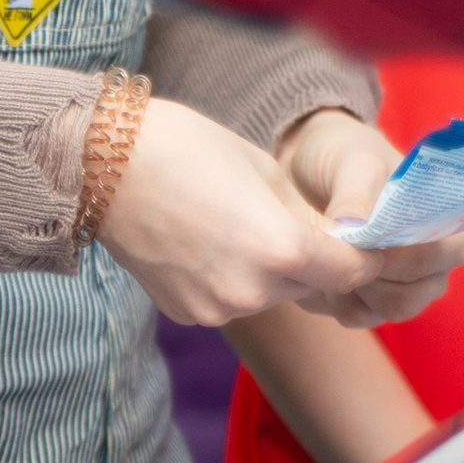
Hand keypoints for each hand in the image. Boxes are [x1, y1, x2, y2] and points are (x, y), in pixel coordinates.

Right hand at [95, 101, 463, 331]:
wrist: (100, 165)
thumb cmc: (184, 148)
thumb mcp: (266, 171)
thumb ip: (308, 217)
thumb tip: (342, 241)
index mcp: (281, 249)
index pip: (353, 271)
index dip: (364, 253)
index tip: (363, 239)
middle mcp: (252, 291)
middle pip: (311, 286)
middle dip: (312, 260)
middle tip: (289, 220)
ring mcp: (217, 309)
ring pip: (270, 295)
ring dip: (271, 271)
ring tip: (236, 224)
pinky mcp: (188, 314)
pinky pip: (231, 300)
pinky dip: (232, 278)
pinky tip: (204, 242)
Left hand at [276, 107, 463, 327]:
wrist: (308, 169)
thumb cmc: (345, 157)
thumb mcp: (352, 161)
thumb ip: (358, 192)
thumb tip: (354, 227)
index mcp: (448, 224)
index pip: (444, 256)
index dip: (400, 253)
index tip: (364, 232)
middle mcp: (433, 263)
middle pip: (412, 296)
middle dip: (368, 274)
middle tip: (338, 243)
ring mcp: (403, 287)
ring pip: (384, 312)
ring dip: (350, 287)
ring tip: (327, 251)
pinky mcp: (369, 302)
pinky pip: (355, 316)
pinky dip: (332, 295)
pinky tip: (318, 264)